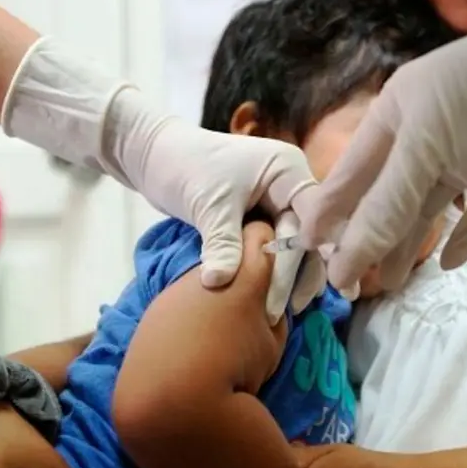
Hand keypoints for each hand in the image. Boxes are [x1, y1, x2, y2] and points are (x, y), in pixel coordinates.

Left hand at [111, 90, 326, 324]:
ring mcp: (280, 200)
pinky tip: (276, 297)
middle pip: (310, 234)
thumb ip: (222, 243)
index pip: (308, 218)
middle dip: (302, 273)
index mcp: (287, 170)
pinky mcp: (266, 215)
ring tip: (286, 311)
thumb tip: (221, 282)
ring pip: (298, 245)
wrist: (157, 156)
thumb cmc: (185, 168)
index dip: (303, 256)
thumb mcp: (208, 206)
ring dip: (293, 276)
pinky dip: (277, 270)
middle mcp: (292, 184)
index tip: (293, 293)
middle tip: (292, 309)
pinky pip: (280, 246)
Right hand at [295, 0, 466, 291]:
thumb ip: (387, 201)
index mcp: (395, 118)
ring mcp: (465, 160)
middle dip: (367, 238)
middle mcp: (424, 140)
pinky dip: (464, 241)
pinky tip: (447, 265)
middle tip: (350, 283)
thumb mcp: (425, 144)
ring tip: (392, 285)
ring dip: (408, 247)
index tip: (309, 248)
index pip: (353, 173)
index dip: (331, 211)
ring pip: (427, 213)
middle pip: (386, 199)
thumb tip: (348, 255)